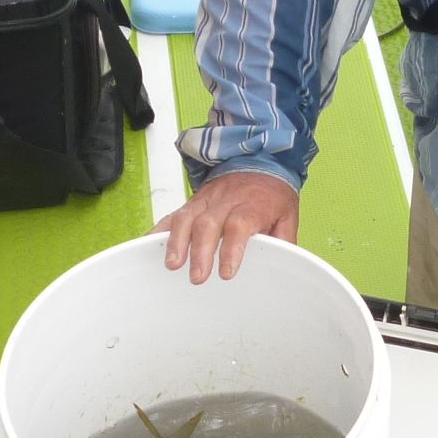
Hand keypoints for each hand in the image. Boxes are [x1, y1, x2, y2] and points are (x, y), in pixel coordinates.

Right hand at [156, 170, 301, 283]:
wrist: (259, 161)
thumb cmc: (271, 194)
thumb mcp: (287, 215)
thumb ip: (284, 241)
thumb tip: (284, 267)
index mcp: (252, 205)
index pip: (239, 225)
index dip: (231, 248)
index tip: (226, 272)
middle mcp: (226, 201)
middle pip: (208, 223)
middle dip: (200, 251)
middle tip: (197, 277)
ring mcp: (206, 200)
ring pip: (187, 217)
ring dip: (177, 242)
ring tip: (172, 265)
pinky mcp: (193, 202)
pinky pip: (173, 214)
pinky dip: (160, 230)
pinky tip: (149, 245)